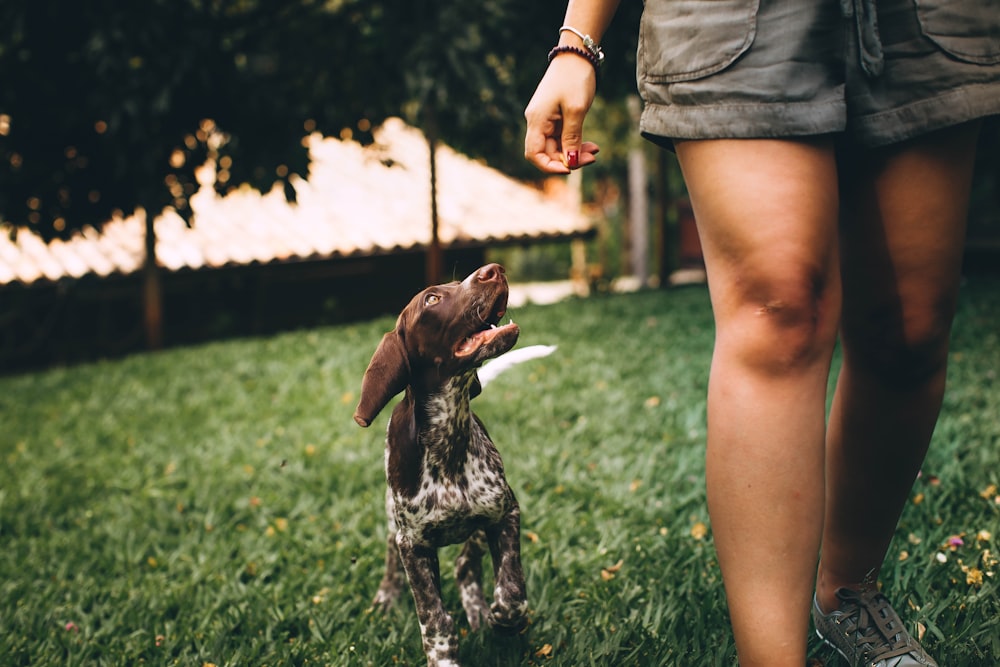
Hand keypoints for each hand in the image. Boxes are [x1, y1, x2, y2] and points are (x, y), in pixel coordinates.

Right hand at [524, 54, 600, 173]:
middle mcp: (538, 122)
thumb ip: (572, 138)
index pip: (534, 154)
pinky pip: (563, 137)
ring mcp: (546, 120)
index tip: (570, 169)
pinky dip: (576, 143)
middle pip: (548, 153)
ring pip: (557, 147)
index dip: (549, 166)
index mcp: (537, 120)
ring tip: (595, 151)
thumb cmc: (574, 78)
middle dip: (569, 159)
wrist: (577, 54)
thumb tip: (571, 162)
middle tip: (593, 158)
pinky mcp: (556, 117)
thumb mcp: (576, 110)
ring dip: (575, 152)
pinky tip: (591, 145)